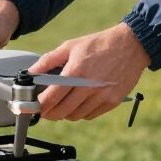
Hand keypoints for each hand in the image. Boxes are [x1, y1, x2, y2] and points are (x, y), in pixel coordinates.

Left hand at [32, 23, 149, 120]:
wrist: (131, 45)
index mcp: (76, 72)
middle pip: (62, 112)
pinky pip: (90, 116)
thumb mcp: (70, 46)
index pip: (52, 98)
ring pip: (75, 116)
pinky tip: (80, 101)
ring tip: (64, 103)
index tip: (34, 107)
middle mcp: (89, 87)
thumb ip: (48, 61)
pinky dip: (82, 112)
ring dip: (66, 113)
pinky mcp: (112, 102)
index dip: (40, 106)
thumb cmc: (99, 44)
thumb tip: (30, 73)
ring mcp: (102, 96)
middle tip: (46, 109)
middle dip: (50, 113)